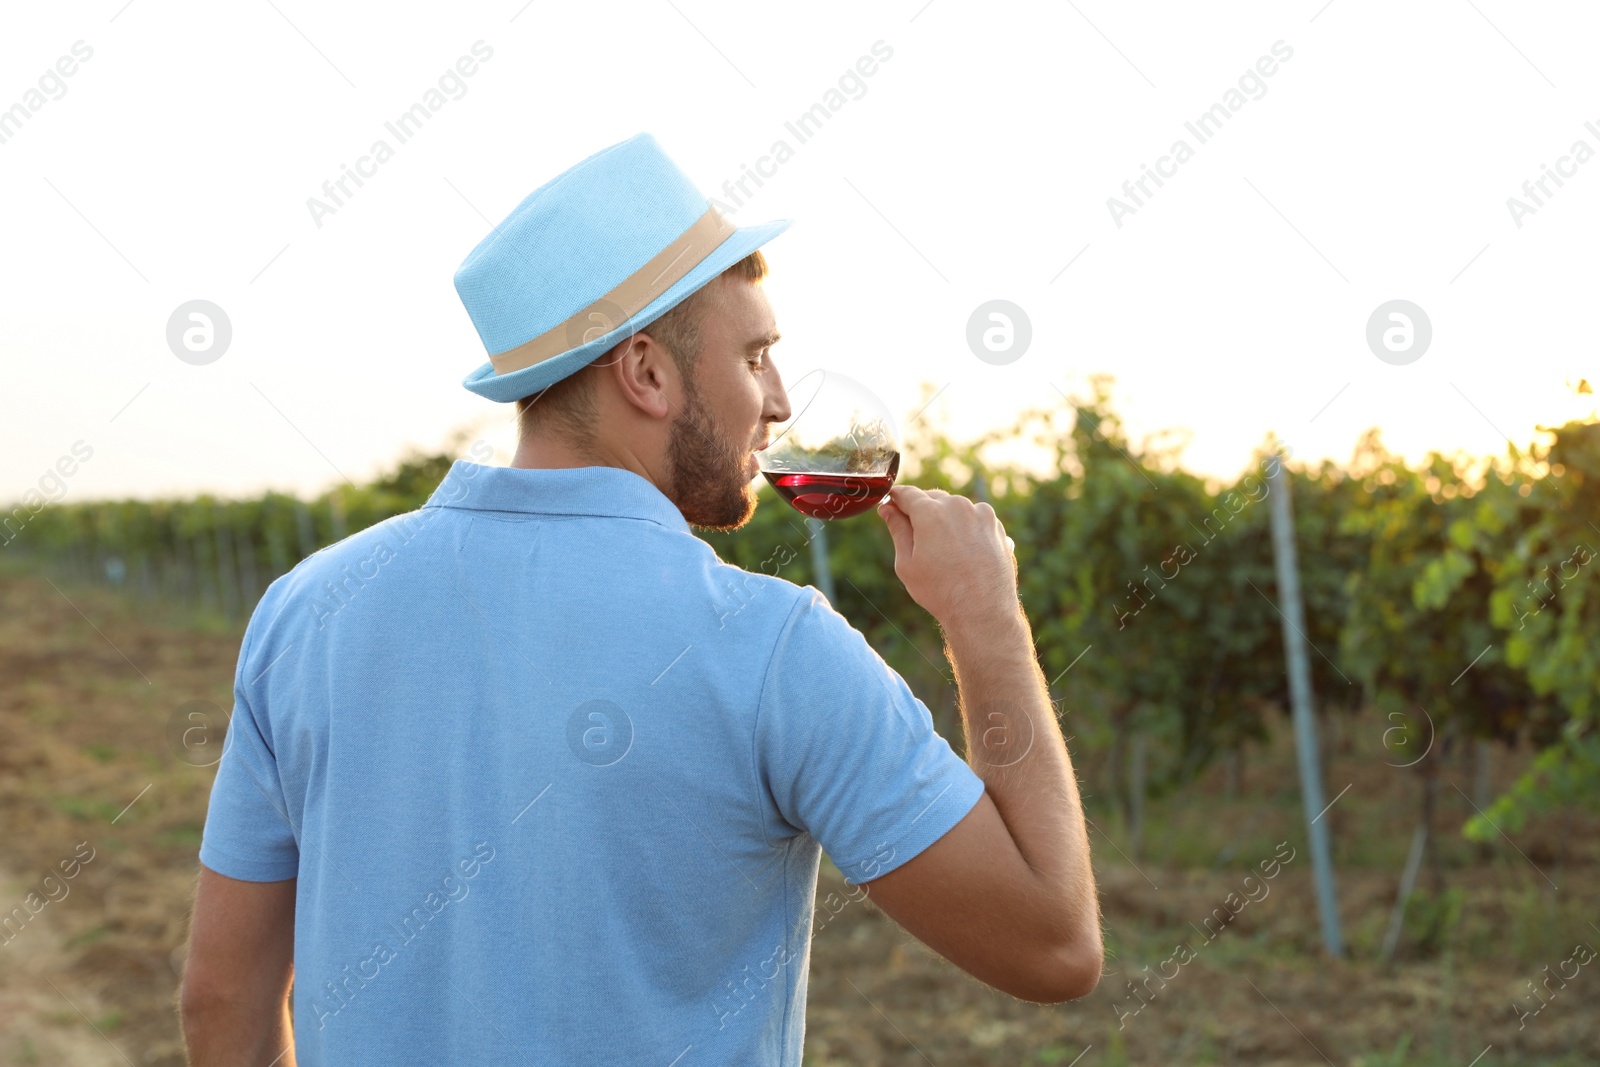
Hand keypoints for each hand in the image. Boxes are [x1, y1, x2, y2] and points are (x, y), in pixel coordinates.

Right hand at [877, 485, 1020, 638]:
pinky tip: (962, 551)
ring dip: (945, 518)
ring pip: (955, 507)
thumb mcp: (907, 563)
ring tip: (942, 548)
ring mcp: (981, 514)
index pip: (907, 493)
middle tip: (914, 533)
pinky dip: (965, 527)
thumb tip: (888, 509)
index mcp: (931, 513)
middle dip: (921, 510)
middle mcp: (958, 506)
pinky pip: (974, 518)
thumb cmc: (940, 591)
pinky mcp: (996, 526)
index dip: (896, 498)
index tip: (890, 506)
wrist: (983, 610)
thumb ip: (897, 530)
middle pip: (932, 498)